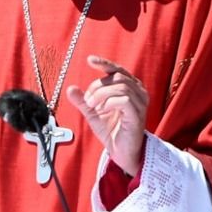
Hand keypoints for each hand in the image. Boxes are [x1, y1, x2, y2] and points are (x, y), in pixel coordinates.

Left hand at [68, 54, 147, 175]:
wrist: (121, 152)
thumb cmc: (112, 130)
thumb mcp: (93, 113)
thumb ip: (83, 101)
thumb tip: (70, 88)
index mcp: (130, 88)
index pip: (118, 70)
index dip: (104, 63)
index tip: (90, 60)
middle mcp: (139, 92)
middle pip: (117, 77)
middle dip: (97, 86)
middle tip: (88, 101)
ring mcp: (140, 103)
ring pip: (121, 86)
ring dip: (101, 95)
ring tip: (93, 106)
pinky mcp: (138, 115)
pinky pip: (125, 100)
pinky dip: (109, 103)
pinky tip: (103, 111)